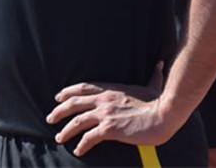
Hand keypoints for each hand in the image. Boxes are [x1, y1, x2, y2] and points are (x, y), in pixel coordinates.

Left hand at [47, 63, 176, 155]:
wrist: (165, 114)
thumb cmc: (160, 102)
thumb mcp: (153, 86)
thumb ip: (153, 76)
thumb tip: (159, 65)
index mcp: (111, 89)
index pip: (84, 88)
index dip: (68, 92)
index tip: (58, 97)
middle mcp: (104, 100)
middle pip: (74, 103)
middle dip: (59, 111)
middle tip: (50, 118)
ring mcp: (106, 114)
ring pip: (77, 121)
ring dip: (66, 130)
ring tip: (59, 137)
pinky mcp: (110, 129)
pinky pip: (89, 138)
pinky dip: (82, 145)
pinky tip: (78, 150)